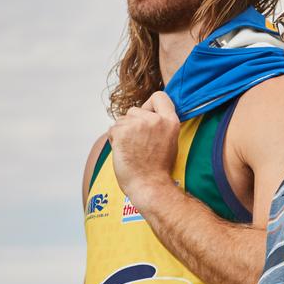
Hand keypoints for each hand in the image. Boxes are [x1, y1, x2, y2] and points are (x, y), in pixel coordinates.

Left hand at [109, 91, 179, 207]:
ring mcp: (138, 124)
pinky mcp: (122, 131)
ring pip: (122, 120)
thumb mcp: (170, 141)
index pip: (159, 96)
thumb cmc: (158, 169)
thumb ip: (161, 125)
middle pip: (135, 109)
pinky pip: (113, 129)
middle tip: (139, 144)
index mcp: (171, 121)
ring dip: (123, 132)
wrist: (149, 186)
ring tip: (133, 150)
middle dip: (133, 123)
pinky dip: (115, 140)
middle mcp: (155, 119)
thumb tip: (147, 113)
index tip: (148, 115)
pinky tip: (124, 152)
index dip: (150, 105)